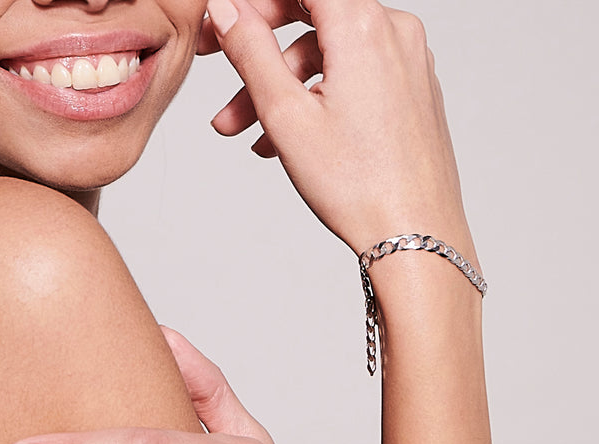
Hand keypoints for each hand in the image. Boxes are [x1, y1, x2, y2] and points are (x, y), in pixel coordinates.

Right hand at [203, 0, 473, 257]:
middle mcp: (395, 31)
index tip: (220, 30)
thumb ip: (251, 53)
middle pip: (312, 19)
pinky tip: (287, 140)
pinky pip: (354, 78)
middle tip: (217, 71)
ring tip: (244, 132)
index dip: (254, 4)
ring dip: (281, 87)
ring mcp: (410, 61)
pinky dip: (316, 98)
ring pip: (329, 56)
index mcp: (363, 26)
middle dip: (259, 51)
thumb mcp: (286, 115)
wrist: (414, 233)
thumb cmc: (357, 184)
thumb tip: (229, 9)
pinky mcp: (413, 91)